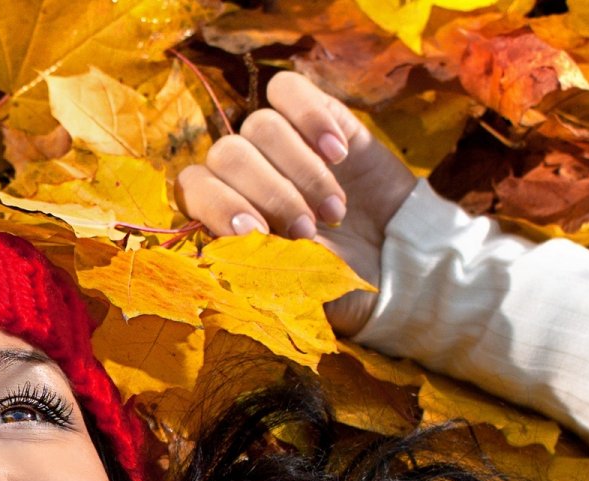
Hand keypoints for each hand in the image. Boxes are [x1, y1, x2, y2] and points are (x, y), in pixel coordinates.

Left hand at [176, 70, 418, 337]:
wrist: (394, 262)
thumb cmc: (334, 279)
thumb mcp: (293, 281)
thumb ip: (259, 258)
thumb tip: (237, 232)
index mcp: (225, 209)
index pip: (194, 185)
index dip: (220, 204)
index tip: (258, 232)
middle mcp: (244, 170)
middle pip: (228, 153)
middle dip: (270, 194)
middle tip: (308, 230)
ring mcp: (279, 140)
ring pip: (261, 125)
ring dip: (301, 171)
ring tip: (335, 210)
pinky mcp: (318, 114)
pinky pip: (289, 91)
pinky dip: (312, 118)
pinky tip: (340, 154)